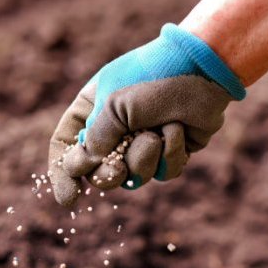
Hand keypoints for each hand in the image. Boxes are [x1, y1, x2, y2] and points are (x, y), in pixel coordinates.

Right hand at [48, 24, 245, 205]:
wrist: (203, 69)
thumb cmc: (153, 77)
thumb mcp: (114, 105)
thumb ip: (95, 139)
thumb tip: (83, 168)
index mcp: (92, 108)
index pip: (66, 145)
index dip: (63, 173)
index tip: (70, 198)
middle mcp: (115, 127)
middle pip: (98, 171)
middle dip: (109, 175)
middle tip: (117, 171)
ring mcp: (144, 140)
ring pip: (134, 176)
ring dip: (144, 158)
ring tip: (156, 133)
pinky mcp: (172, 150)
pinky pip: (163, 173)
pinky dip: (171, 154)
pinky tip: (179, 130)